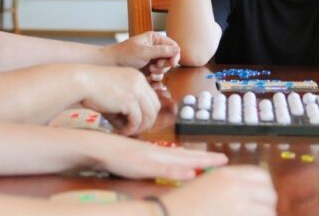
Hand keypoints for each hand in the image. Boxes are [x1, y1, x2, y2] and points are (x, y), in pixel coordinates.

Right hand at [74, 65, 160, 134]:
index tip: (137, 122)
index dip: (146, 112)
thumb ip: (126, 106)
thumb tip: (133, 126)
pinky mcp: (130, 101)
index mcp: (137, 77)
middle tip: (135, 129)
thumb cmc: (92, 89)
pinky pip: (137, 120)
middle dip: (147, 121)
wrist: (82, 81)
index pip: (151, 98)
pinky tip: (122, 131)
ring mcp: (136, 91)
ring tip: (128, 132)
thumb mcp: (114, 93)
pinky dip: (131, 129)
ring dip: (140, 127)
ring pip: (149, 115)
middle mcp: (140, 82)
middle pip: (155, 107)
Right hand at [89, 134, 229, 179]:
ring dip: (200, 163)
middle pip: (187, 156)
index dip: (200, 157)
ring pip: (181, 160)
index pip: (183, 155)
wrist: (93, 145)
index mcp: (156, 153)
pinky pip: (164, 168)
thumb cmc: (110, 154)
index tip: (217, 160)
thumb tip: (156, 171)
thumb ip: (146, 164)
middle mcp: (157, 153)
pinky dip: (178, 171)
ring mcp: (151, 157)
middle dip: (207, 159)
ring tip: (218, 164)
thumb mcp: (132, 160)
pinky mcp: (142, 163)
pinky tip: (191, 173)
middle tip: (226, 160)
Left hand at [106, 31, 180, 79]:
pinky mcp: (148, 70)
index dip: (174, 55)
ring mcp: (152, 60)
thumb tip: (178, 50)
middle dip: (164, 65)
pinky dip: (155, 78)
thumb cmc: (124, 54)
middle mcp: (155, 49)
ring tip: (149, 72)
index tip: (172, 63)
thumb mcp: (144, 52)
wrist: (110, 65)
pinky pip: (158, 75)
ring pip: (164, 68)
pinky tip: (148, 78)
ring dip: (159, 72)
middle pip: (170, 58)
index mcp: (154, 39)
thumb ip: (162, 51)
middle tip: (154, 66)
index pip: (172, 46)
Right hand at [161, 166, 276, 215]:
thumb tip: (250, 193)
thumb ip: (228, 185)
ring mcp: (239, 206)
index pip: (262, 176)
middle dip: (266, 206)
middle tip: (259, 213)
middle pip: (269, 195)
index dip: (264, 188)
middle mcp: (237, 187)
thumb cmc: (182, 205)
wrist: (168, 215)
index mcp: (228, 174)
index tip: (260, 198)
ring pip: (268, 212)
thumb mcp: (205, 185)